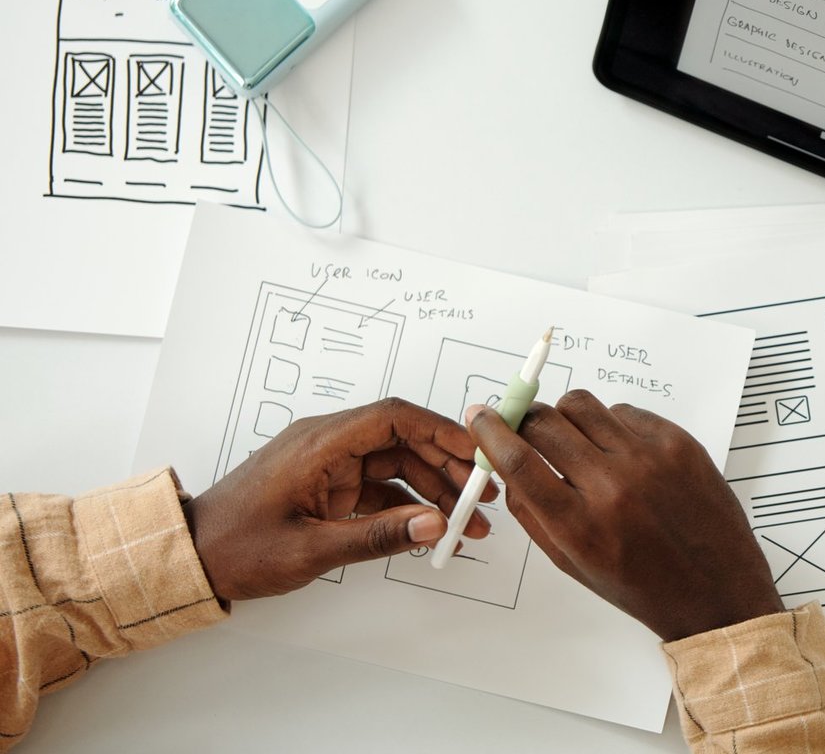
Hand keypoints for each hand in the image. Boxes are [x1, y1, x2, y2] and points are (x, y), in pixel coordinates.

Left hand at [184, 398, 496, 600]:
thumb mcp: (310, 549)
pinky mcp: (329, 486)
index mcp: (319, 443)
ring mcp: (330, 465)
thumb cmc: (236, 548)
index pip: (393, 418)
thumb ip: (376, 536)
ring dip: (434, 489)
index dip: (440, 431)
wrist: (190, 560)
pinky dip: (409, 505)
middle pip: (403, 441)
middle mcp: (328, 444)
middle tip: (480, 497)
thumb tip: (433, 525)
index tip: (474, 453)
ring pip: (398, 464)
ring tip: (466, 521)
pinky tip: (432, 526)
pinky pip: (381, 486)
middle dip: (447, 466)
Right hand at [467, 390, 782, 641]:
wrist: (716, 590)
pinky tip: (619, 452)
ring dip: (566, 417)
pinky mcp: (678, 442)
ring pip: (582, 404)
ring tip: (576, 442)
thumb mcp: (574, 563)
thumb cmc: (643, 585)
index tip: (481, 416)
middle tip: (527, 428)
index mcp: (580, 525)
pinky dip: (610, 425)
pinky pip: (624, 411)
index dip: (490, 431)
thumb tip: (502, 460)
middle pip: (546, 422)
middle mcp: (613, 486)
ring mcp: (649, 458)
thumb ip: (533, 513)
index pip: (517, 460)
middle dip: (526, 420)